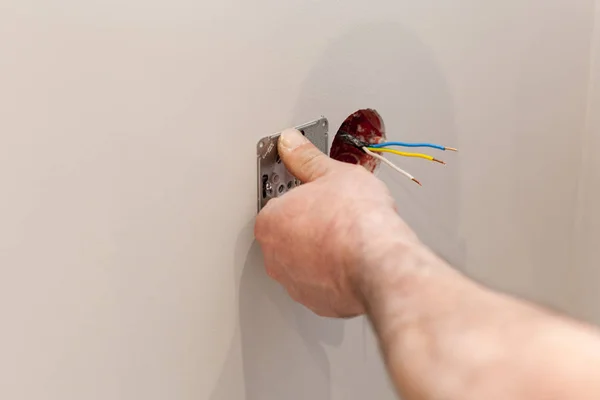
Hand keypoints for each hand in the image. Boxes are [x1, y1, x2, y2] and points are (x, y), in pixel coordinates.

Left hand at [254, 129, 418, 316]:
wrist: (379, 262)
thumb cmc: (355, 221)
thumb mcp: (332, 173)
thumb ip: (306, 157)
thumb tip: (291, 142)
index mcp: (271, 222)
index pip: (279, 204)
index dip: (302, 196)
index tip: (318, 194)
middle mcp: (275, 257)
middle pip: (288, 234)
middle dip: (309, 225)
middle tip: (335, 214)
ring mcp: (295, 283)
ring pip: (304, 262)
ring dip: (320, 252)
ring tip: (348, 238)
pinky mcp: (318, 303)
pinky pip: (322, 284)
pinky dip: (334, 274)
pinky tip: (352, 260)